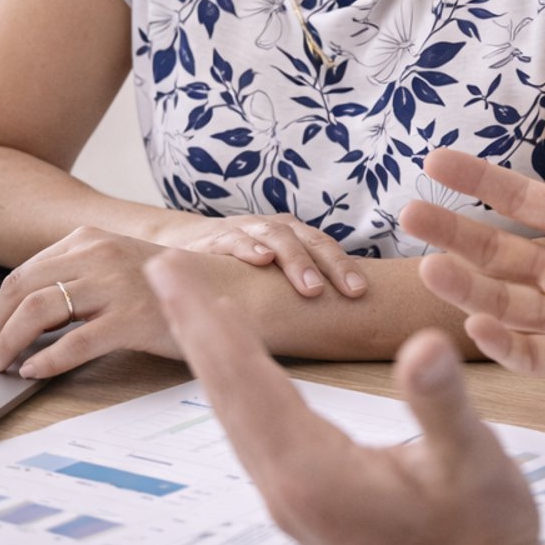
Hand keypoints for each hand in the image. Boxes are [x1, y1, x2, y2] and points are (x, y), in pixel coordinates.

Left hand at [0, 226, 184, 377]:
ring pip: (39, 312)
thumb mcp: (118, 264)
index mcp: (90, 240)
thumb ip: (79, 276)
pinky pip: (74, 343)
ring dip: (10, 342)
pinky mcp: (132, 318)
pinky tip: (34, 372)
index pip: (24, 273)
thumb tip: (28, 311)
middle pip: (22, 290)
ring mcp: (115, 285)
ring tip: (4, 364)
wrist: (228, 290)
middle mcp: (99, 255)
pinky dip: (46, 361)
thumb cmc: (169, 286)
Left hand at [144, 254, 544, 544]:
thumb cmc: (480, 539)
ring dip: (212, 354)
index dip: (207, 318)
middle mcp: (287, 486)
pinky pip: (255, 430)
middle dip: (194, 325)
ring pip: (236, 413)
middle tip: (163, 267)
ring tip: (191, 306)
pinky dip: (239, 385)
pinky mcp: (306, 502)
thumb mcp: (473, 462)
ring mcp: (292, 498)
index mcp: (313, 471)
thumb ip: (441, 403)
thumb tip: (423, 344)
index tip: (172, 270)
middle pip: (225, 392)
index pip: (244, 378)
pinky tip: (241, 368)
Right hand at [155, 210, 369, 299]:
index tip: (362, 292)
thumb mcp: (271, 271)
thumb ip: (298, 283)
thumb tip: (340, 315)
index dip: (345, 267)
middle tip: (350, 291)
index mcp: (293, 235)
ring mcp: (245, 229)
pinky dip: (249, 248)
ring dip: (296, 260)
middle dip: (331, 265)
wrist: (182, 242)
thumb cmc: (238, 263)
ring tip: (312, 286)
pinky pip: (234, 239)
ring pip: (276, 238)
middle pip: (309, 241)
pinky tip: (262, 260)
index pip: (325, 247)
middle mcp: (273, 228)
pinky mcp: (214, 238)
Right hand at [406, 104, 544, 399]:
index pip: (520, 200)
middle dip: (453, 234)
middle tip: (409, 214)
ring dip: (467, 289)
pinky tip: (478, 325)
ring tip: (430, 269)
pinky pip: (536, 355)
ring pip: (506, 303)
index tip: (435, 161)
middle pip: (497, 252)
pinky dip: (506, 345)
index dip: (479, 182)